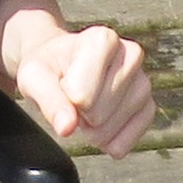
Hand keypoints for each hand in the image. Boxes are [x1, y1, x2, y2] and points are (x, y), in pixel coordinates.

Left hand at [14, 23, 154, 156]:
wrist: (62, 65)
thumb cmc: (49, 67)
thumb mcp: (34, 76)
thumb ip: (48, 99)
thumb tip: (67, 127)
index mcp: (104, 39)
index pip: (82, 95)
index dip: (65, 97)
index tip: (63, 81)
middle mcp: (131, 55)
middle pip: (98, 114)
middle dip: (79, 114)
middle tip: (74, 96)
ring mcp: (143, 82)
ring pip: (111, 130)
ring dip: (91, 129)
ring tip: (86, 106)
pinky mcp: (148, 108)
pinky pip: (126, 143)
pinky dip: (106, 142)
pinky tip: (99, 125)